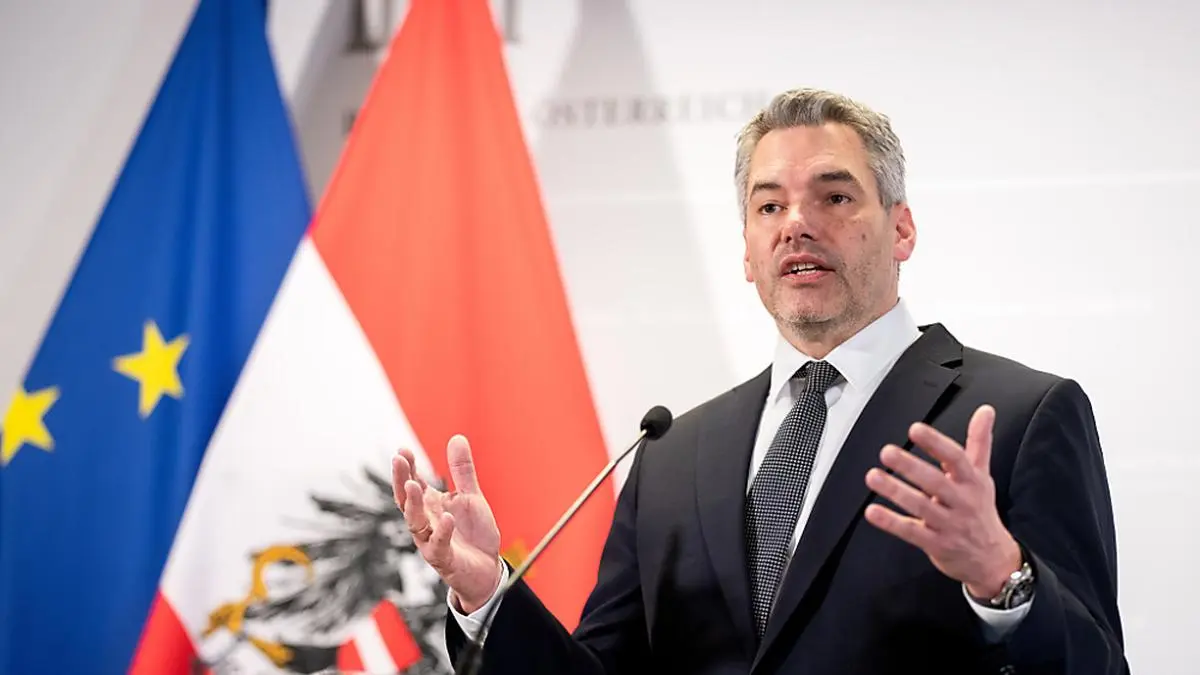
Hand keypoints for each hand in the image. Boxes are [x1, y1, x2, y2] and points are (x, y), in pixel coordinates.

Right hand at [391, 435, 502, 613]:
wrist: (487, 569)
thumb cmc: (474, 534)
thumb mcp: (471, 496)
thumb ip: (462, 470)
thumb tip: (457, 438)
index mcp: (430, 505)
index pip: (413, 483)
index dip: (407, 468)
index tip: (403, 450)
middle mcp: (426, 522)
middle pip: (406, 500)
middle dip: (401, 481)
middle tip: (399, 461)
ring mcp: (432, 541)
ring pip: (415, 523)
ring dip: (413, 504)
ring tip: (413, 484)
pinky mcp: (444, 559)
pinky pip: (439, 545)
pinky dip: (442, 531)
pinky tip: (447, 517)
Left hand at [864, 404, 1021, 598]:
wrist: (992, 559)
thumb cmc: (980, 511)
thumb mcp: (983, 475)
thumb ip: (979, 442)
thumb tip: (985, 411)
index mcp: (972, 482)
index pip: (956, 458)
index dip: (936, 443)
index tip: (916, 430)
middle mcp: (961, 502)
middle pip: (936, 482)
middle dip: (911, 467)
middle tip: (887, 452)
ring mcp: (949, 524)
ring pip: (920, 507)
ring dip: (895, 491)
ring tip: (873, 476)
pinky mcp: (936, 544)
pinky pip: (911, 532)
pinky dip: (891, 522)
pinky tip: (872, 511)